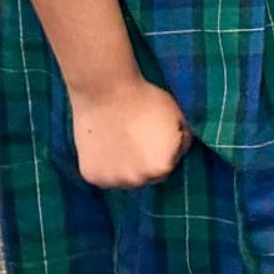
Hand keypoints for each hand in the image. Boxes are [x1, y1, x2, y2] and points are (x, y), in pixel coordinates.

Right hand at [72, 77, 189, 188]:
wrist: (107, 92)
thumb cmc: (147, 101)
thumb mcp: (178, 119)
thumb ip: (182, 141)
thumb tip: (179, 153)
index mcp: (162, 168)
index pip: (167, 167)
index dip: (162, 152)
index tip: (154, 138)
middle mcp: (137, 180)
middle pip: (144, 177)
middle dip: (143, 163)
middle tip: (135, 140)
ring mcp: (112, 180)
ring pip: (123, 178)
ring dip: (124, 168)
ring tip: (120, 142)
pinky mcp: (92, 176)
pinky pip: (103, 176)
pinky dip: (104, 166)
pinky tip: (105, 146)